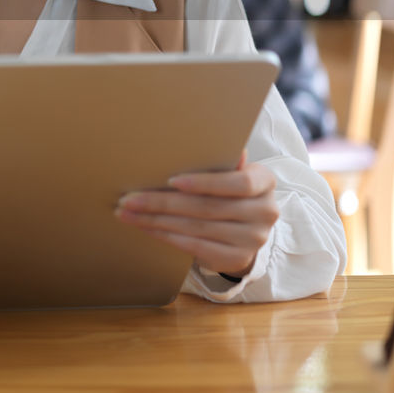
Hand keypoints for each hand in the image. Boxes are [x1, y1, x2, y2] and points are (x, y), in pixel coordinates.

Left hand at [114, 151, 278, 278]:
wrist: (243, 228)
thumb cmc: (228, 190)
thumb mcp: (228, 172)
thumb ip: (220, 159)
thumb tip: (208, 134)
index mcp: (265, 181)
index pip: (238, 182)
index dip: (205, 182)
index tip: (171, 180)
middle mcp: (266, 212)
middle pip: (207, 207)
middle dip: (162, 201)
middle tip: (129, 198)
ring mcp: (254, 239)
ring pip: (196, 227)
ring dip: (156, 220)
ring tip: (127, 213)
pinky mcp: (237, 258)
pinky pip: (195, 247)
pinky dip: (166, 236)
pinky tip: (145, 228)